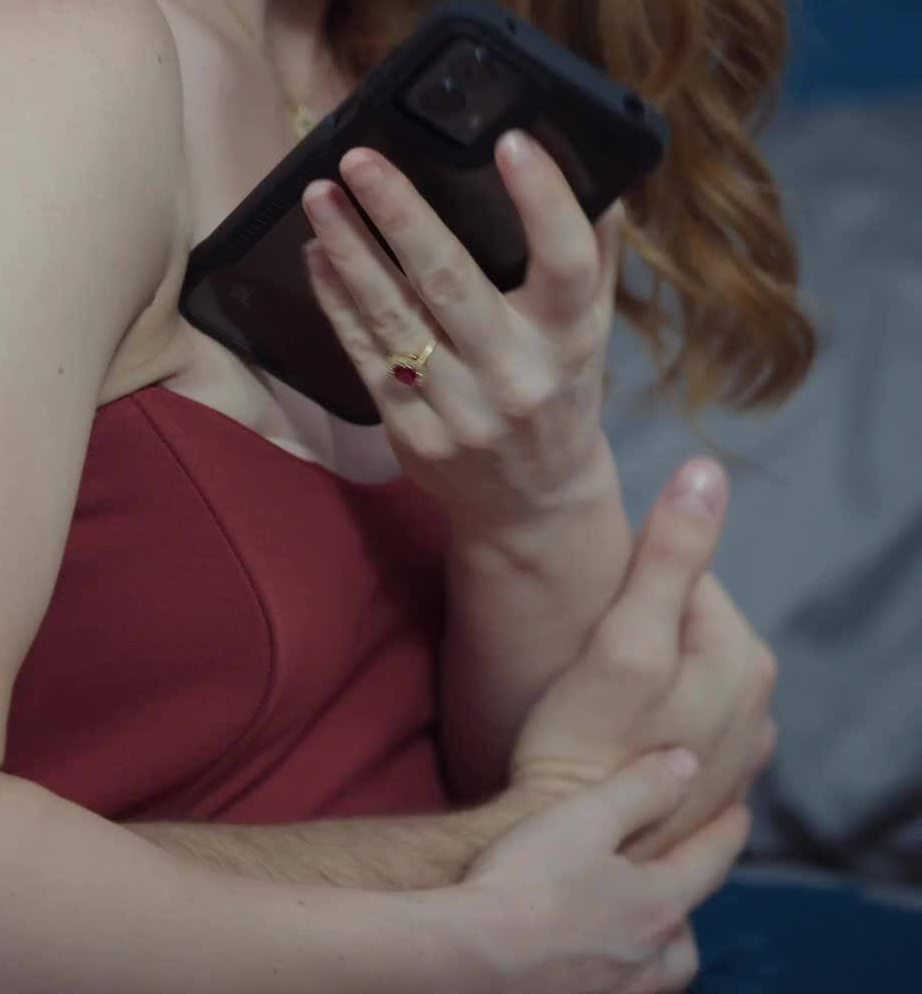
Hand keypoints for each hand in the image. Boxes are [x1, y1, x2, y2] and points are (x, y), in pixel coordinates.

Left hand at [302, 131, 621, 531]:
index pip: (567, 263)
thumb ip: (593, 256)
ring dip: (350, 250)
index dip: (543, 200)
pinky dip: (335, 301)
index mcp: (570, 340)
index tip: (511, 140)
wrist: (530, 506)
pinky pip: (363, 354)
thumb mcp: (593, 330)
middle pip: (451, 282)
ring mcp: (457, 409)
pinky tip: (316, 253)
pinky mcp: (409, 432)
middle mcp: (515, 375)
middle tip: (360, 160)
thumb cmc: (562, 391)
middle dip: (400, 215)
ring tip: (319, 195)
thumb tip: (597, 172)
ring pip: (393, 316)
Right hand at [453, 749, 747, 992]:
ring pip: (658, 976)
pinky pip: (620, 993)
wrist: (472, 958)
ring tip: (636, 929)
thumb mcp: (585, 816)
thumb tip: (689, 765)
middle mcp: (646, 962)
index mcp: (656, 907)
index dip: (727, 832)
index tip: (740, 811)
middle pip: (687, 938)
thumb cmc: (528, 881)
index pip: (709, 863)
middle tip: (678, 880)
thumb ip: (641, 789)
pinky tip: (592, 960)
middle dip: (689, 908)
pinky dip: (621, 974)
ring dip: (658, 950)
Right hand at [510, 458, 776, 859]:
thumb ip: (671, 550)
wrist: (564, 854)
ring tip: (592, 701)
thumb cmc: (584, 744)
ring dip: (639, 674)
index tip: (589, 615)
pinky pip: (673, 718)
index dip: (625, 584)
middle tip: (585, 663)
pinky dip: (645, 716)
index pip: (684, 573)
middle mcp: (757, 707)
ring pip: (676, 670)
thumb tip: (707, 468)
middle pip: (682, 623)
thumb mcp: (625, 636)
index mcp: (746, 658)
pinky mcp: (705, 785)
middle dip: (635, 629)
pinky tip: (610, 736)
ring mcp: (736, 753)